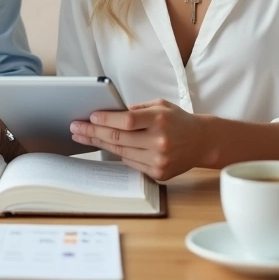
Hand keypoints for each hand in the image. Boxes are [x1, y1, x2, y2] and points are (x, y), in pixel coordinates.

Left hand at [70, 99, 209, 180]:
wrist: (202, 141)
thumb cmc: (178, 120)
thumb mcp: (160, 106)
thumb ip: (136, 110)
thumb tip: (109, 114)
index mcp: (160, 120)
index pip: (126, 121)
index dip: (105, 120)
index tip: (90, 117)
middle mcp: (159, 141)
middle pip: (119, 138)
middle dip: (93, 133)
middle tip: (76, 128)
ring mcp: (159, 160)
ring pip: (121, 152)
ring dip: (100, 145)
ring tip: (83, 137)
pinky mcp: (158, 173)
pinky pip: (131, 163)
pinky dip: (118, 154)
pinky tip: (106, 147)